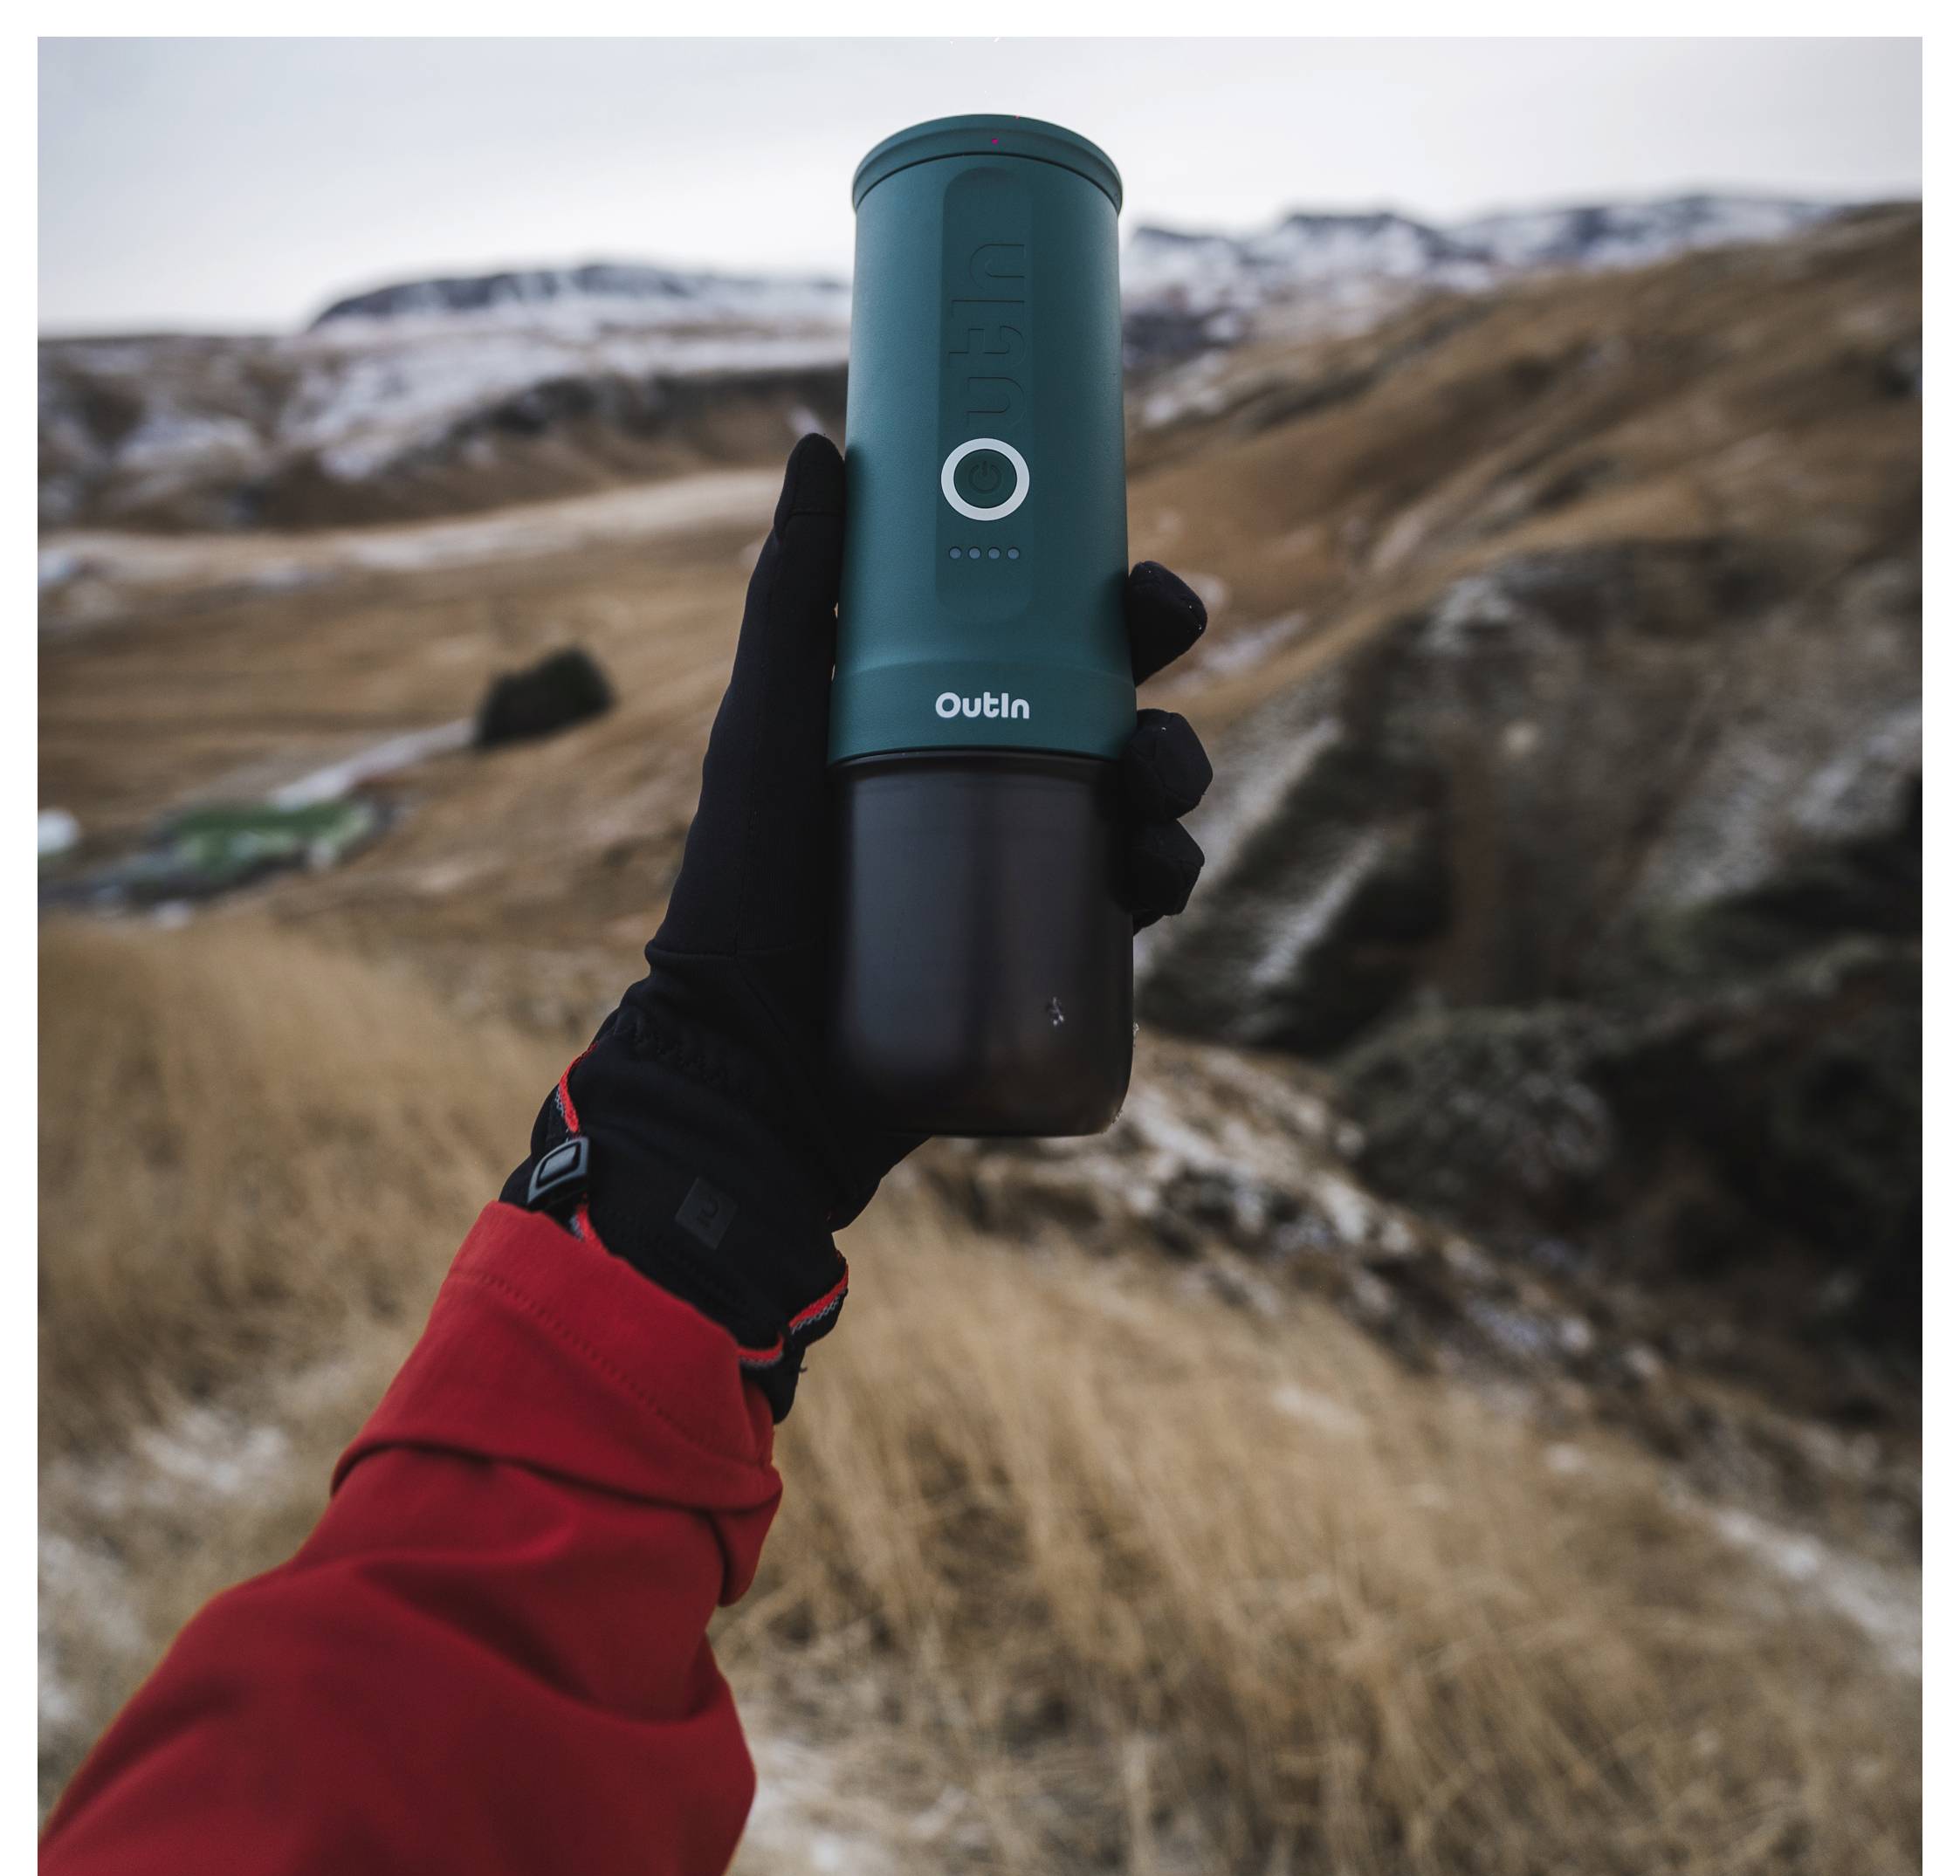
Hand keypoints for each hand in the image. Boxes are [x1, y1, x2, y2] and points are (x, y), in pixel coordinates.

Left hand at [503, 436, 1212, 1415]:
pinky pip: (1134, 900)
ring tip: (1153, 809)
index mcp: (935, 709)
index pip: (1043, 633)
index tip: (1139, 587)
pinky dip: (1164, 881)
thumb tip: (821, 437)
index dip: (1110, 601)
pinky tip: (1153, 887)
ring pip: (1139, 800)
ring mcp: (1020, 864)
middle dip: (1162, 686)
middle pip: (1111, 706)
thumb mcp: (769, 727)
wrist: (756, 1066)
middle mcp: (987, 775)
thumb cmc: (744, 889)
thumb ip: (794, 590)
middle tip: (1161, 688)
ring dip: (1178, 783)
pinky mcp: (1046, 950)